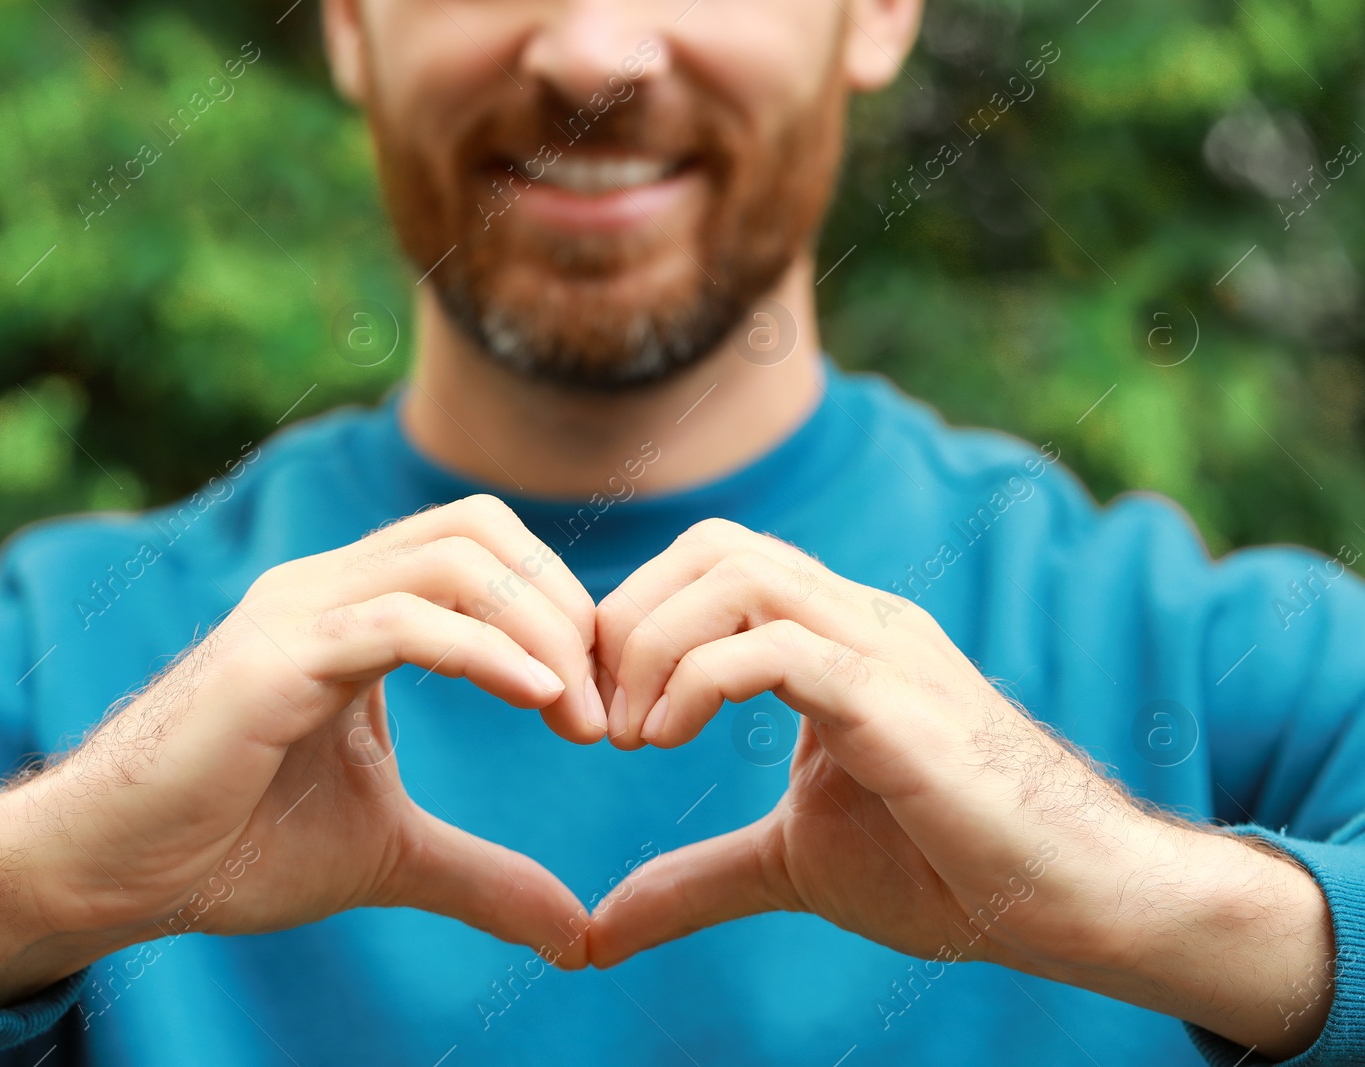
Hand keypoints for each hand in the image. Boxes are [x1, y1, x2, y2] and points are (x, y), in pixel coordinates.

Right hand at [0, 495, 606, 1010]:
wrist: (109, 873)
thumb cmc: (231, 845)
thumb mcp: (387, 855)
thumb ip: (481, 874)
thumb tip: (576, 931)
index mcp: (353, 609)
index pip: (484, 549)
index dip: (559, 607)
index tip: (604, 698)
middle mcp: (325, 587)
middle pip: (479, 529)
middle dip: (563, 603)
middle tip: (605, 702)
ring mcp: (295, 612)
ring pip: (451, 559)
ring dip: (538, 627)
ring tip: (578, 715)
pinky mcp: (271, 659)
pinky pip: (399, 621)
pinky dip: (483, 651)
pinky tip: (535, 698)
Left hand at [587, 518, 1334, 1058]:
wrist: (1068, 902)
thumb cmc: (946, 869)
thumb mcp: (788, 865)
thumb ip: (695, 878)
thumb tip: (599, 933)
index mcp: (833, 637)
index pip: (711, 563)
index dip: (631, 618)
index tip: (593, 708)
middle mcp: (856, 620)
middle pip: (714, 544)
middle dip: (628, 616)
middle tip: (598, 715)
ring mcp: (881, 649)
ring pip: (738, 574)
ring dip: (652, 644)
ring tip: (629, 735)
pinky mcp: (896, 700)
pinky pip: (775, 646)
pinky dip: (696, 680)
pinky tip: (665, 740)